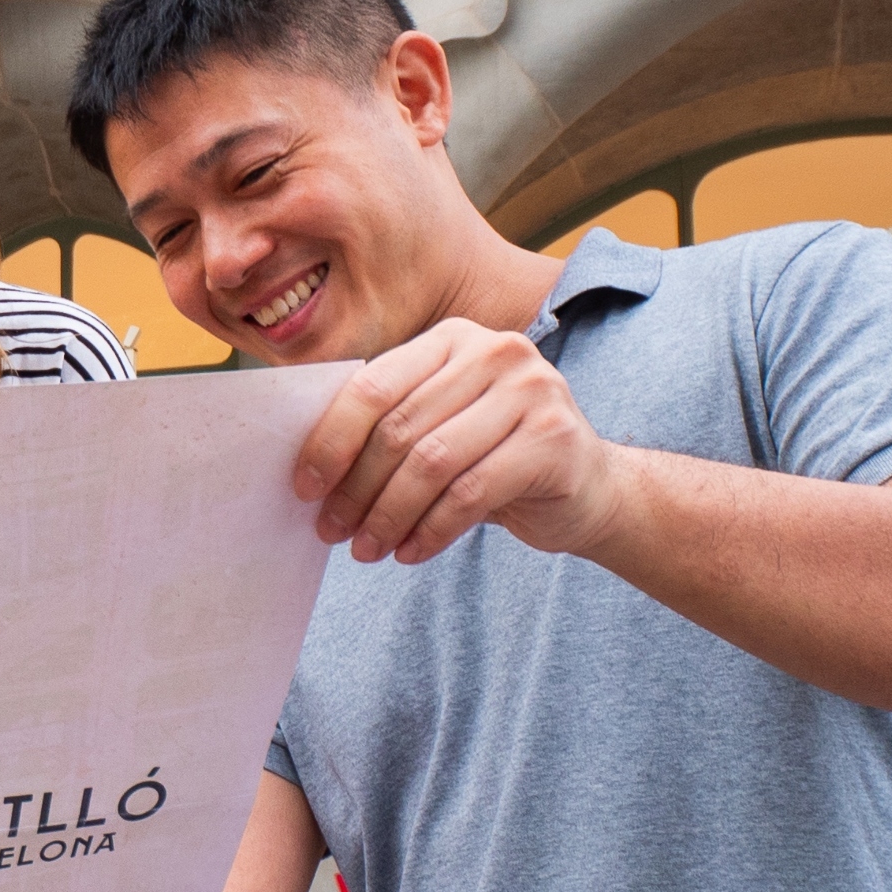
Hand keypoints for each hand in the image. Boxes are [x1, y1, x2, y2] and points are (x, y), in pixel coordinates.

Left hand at [296, 317, 625, 565]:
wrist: (588, 487)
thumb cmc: (494, 457)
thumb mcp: (439, 427)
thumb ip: (388, 427)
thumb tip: (309, 472)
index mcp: (452, 338)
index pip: (373, 385)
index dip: (331, 441)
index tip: (303, 488)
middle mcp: (496, 351)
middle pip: (399, 428)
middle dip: (356, 488)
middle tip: (332, 532)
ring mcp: (532, 390)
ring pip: (431, 463)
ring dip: (388, 515)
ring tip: (367, 549)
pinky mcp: (553, 439)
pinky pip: (470, 493)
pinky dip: (430, 530)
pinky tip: (410, 552)